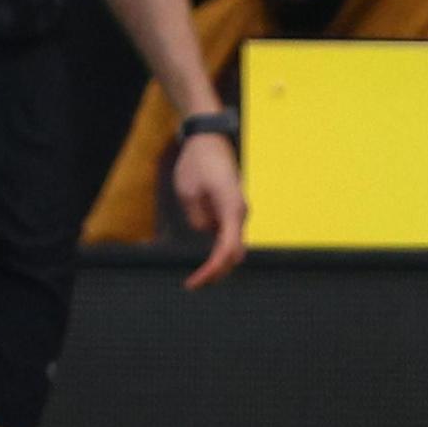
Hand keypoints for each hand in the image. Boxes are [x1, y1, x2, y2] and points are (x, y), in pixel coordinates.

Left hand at [173, 133, 246, 288]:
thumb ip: (197, 216)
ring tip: (197, 279)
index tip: (195, 282)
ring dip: (217, 263)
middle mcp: (240, 213)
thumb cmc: (197, 162)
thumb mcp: (187, 191)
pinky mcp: (232, 211)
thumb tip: (206, 231)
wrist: (209, 140)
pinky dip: (218, 252)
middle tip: (193, 285)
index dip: (212, 269)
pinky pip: (228, 237)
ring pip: (232, 247)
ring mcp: (238, 212)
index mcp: (231, 208)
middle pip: (233, 253)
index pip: (226, 249)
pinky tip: (205, 263)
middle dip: (216, 272)